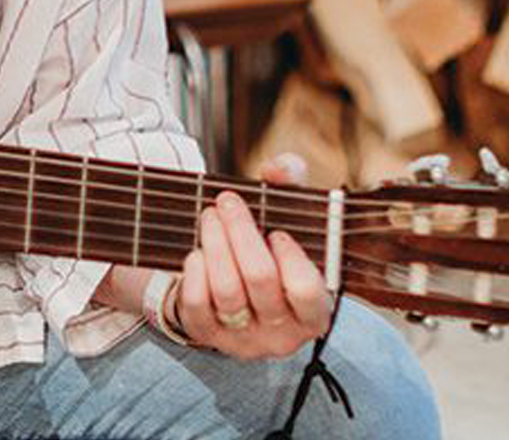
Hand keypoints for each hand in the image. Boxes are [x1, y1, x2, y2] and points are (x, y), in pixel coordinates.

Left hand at [170, 155, 331, 358]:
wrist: (234, 285)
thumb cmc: (270, 247)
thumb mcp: (289, 214)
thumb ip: (291, 182)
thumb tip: (277, 169)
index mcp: (313, 314)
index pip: (308, 291)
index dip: (291, 257)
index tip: (276, 231)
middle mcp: (282, 336)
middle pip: (260, 278)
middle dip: (240, 231)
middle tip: (228, 201)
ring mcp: (244, 340)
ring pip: (226, 289)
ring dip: (214, 242)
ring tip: (210, 216)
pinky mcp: (208, 337)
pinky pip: (197, 304)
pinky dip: (194, 271)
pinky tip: (198, 251)